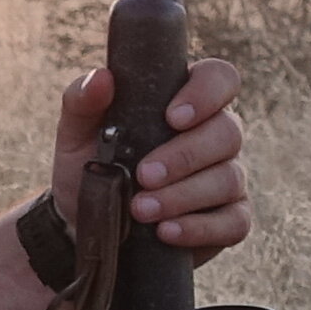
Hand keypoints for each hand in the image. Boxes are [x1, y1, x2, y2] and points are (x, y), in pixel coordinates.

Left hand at [53, 51, 249, 256]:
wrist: (83, 220)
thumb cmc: (90, 164)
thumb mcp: (76, 132)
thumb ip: (83, 101)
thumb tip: (101, 78)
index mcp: (186, 102)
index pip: (219, 79)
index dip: (206, 93)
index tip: (173, 117)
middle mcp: (215, 136)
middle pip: (227, 133)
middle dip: (184, 156)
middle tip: (144, 175)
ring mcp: (226, 177)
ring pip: (228, 179)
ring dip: (183, 195)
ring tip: (141, 209)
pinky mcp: (228, 218)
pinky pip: (234, 222)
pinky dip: (200, 228)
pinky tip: (167, 231)